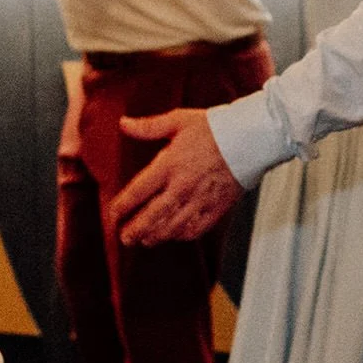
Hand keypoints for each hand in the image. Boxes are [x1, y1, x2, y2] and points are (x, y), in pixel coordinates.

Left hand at [110, 108, 243, 246]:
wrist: (250, 139)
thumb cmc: (214, 128)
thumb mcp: (178, 121)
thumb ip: (148, 127)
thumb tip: (123, 124)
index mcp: (169, 165)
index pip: (137, 192)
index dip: (122, 207)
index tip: (113, 214)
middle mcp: (181, 187)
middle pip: (151, 217)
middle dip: (134, 231)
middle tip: (124, 238)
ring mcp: (199, 201)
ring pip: (171, 228)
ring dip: (154, 237)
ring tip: (144, 240)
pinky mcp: (216, 209)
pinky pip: (194, 230)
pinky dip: (180, 236)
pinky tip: (173, 236)